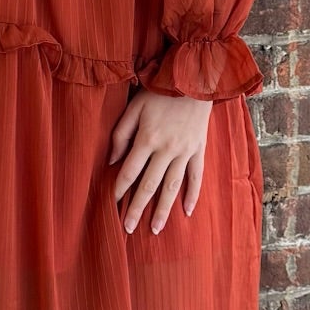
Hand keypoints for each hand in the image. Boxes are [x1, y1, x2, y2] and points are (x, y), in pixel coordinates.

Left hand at [108, 87, 212, 234]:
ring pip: (171, 187)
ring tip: (155, 229)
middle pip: (148, 185)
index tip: (110, 204)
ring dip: (162, 210)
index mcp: (147, 139)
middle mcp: (166, 150)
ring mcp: (185, 152)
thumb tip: (111, 161)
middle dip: (137, 208)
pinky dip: (192, 195)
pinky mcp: (199, 150)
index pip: (129, 171)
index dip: (118, 189)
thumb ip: (120, 134)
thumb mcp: (134, 107)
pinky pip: (196, 177)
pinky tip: (187, 212)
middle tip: (127, 229)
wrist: (195, 80)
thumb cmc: (160, 92)